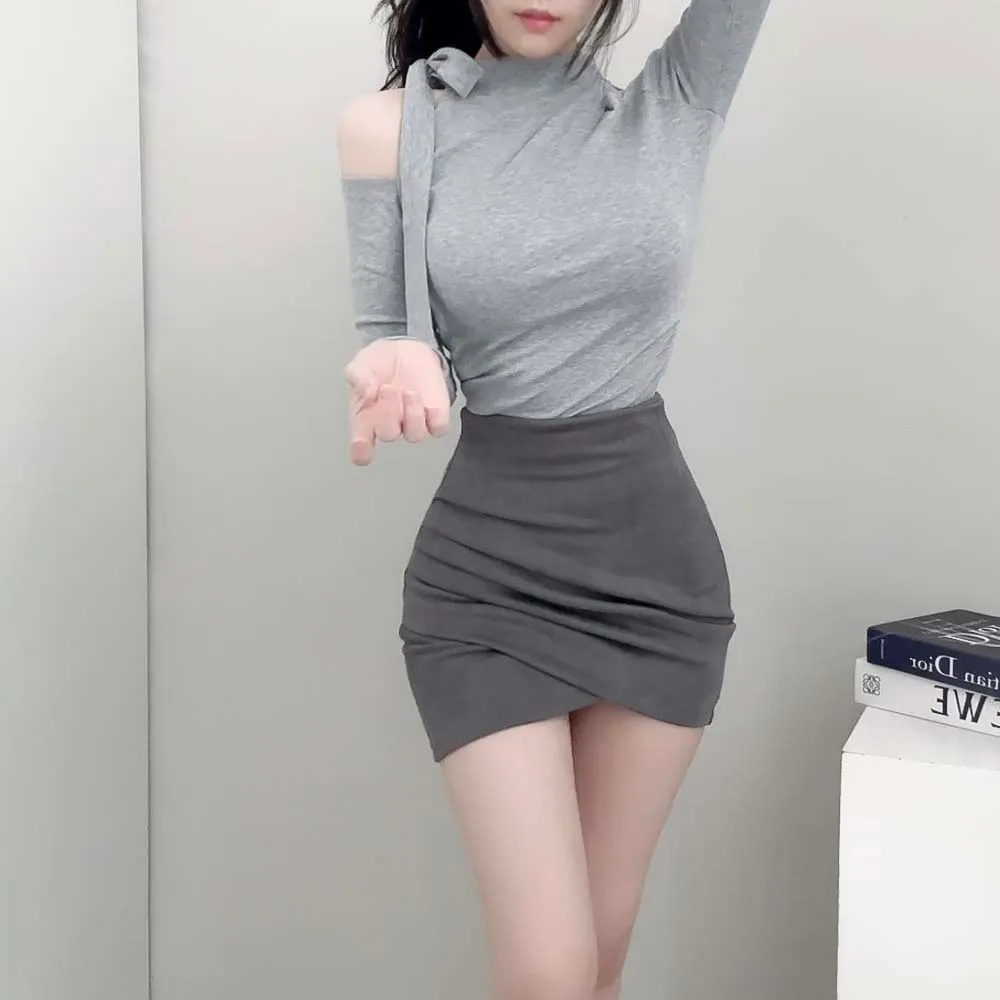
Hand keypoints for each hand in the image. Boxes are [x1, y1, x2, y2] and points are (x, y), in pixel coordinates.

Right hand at [345, 338, 450, 465]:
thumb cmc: (377, 366)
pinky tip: (429, 403)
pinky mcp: (436, 416)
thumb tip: (367, 392)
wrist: (404, 351)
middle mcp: (389, 426)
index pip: (362, 448)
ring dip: (412, 413)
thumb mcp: (359, 366)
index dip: (362, 451)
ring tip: (409, 392)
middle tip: (386, 389)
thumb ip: (358, 377)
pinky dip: (435, 418)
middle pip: (389, 434)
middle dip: (387, 413)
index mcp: (365, 421)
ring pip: (415, 434)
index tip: (361, 445)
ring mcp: (413, 423)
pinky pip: (439, 428)